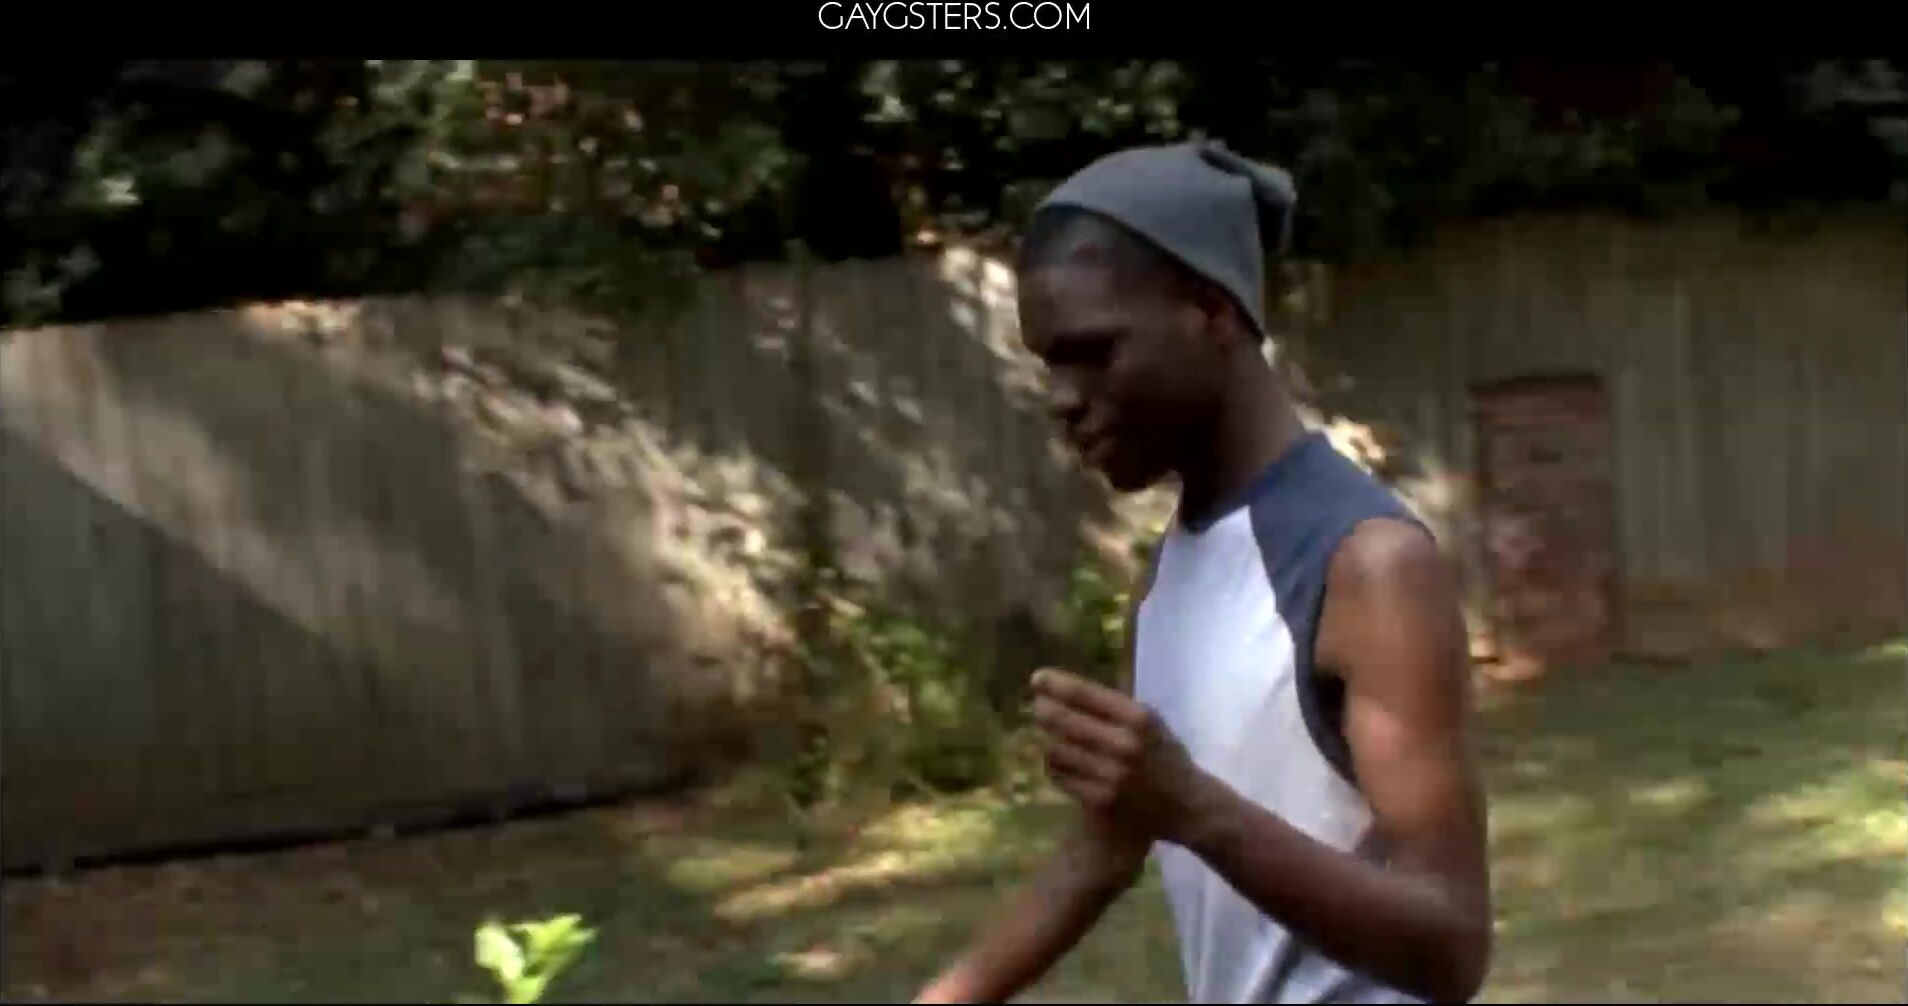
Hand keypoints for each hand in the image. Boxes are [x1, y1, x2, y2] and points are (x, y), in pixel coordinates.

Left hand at [1030, 668, 1216, 846]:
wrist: (1185, 805)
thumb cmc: (1163, 755)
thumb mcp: (1149, 721)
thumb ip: (1113, 706)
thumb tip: (1064, 687)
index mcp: (1137, 717)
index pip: (1083, 693)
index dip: (1054, 684)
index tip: (1038, 678)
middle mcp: (1124, 744)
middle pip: (1061, 719)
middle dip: (1043, 710)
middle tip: (1037, 707)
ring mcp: (1111, 775)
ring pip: (1055, 749)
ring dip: (1049, 740)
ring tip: (1053, 737)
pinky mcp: (1100, 800)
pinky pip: (1059, 776)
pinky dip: (1056, 766)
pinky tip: (1064, 762)